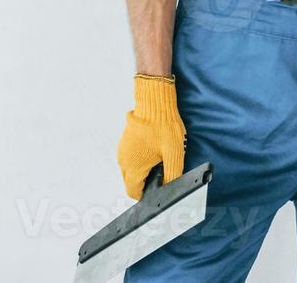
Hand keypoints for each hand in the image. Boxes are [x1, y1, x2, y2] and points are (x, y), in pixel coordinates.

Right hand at [116, 73, 186, 198]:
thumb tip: (169, 189)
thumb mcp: (174, 154)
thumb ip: (172, 175)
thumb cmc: (164, 126)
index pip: (134, 193)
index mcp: (133, 167)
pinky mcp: (124, 142)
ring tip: (158, 157)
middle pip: (131, 182)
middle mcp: (123, 161)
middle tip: (161, 170)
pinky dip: (139, 158)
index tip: (158, 186)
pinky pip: (130, 158)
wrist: (154, 102)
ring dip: (142, 169)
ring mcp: (122, 150)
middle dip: (145, 182)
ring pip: (130, 170)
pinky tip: (153, 148)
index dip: (147, 194)